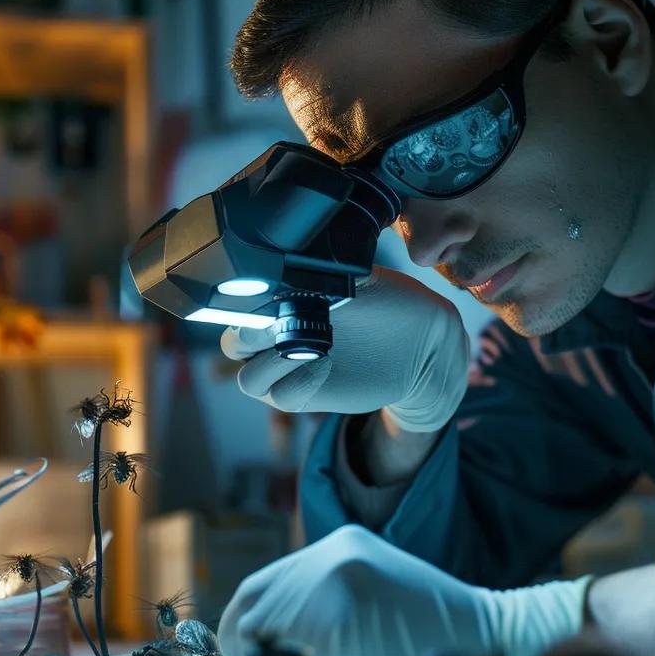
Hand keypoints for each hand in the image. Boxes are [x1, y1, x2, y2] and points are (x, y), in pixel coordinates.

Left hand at [217, 525, 592, 655]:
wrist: (489, 637)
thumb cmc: (428, 636)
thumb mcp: (366, 603)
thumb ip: (317, 608)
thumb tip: (257, 646)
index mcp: (337, 547)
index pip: (257, 588)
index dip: (241, 630)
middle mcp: (333, 553)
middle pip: (254, 610)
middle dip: (254, 654)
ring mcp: (339, 578)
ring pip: (274, 636)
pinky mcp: (349, 611)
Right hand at [220, 266, 468, 431]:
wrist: (421, 343)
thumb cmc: (389, 301)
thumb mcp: (360, 277)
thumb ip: (324, 272)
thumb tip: (298, 258)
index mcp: (280, 302)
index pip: (234, 307)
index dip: (238, 306)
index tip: (261, 298)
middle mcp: (276, 337)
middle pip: (234, 345)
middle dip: (249, 335)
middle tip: (278, 324)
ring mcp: (289, 369)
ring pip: (249, 378)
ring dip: (270, 364)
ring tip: (304, 348)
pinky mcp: (305, 395)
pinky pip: (282, 397)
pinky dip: (296, 383)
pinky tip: (323, 364)